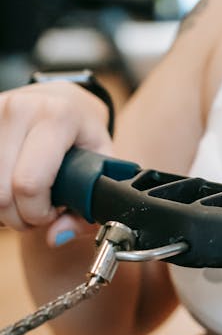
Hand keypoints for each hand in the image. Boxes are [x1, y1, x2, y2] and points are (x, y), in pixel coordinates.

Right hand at [0, 82, 112, 240]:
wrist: (59, 98)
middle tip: (36, 212)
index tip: (52, 213)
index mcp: (57, 117)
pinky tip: (8, 187)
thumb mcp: (99, 164)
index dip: (38, 213)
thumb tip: (58, 236)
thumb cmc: (81, 134)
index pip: (30, 184)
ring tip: (22, 199)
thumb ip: (87, 207)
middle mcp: (20, 109)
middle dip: (18, 216)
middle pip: (1, 193)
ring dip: (2, 208)